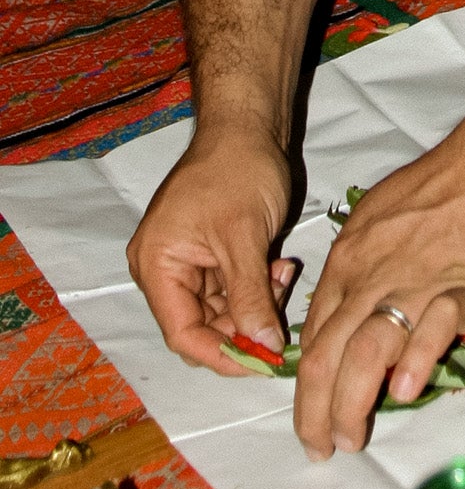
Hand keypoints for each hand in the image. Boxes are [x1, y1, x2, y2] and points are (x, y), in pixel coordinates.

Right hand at [127, 122, 293, 371]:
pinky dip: (256, 286)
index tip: (261, 363)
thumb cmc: (238, 171)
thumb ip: (250, 296)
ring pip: (222, 310)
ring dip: (255, 304)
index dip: (222, 355)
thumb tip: (263, 348)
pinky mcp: (211, 252)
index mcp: (157, 265)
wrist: (248, 125)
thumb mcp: (245, 238)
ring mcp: (188, 261)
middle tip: (282, 318)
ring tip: (282, 276)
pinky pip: (232, 287)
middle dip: (244, 327)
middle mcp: (165, 269)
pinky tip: (279, 267)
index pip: (183, 333)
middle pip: (201, 326)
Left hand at [294, 104, 464, 457]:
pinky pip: (431, 329)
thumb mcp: (380, 219)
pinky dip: (414, 364)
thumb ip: (361, 270)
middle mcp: (372, 276)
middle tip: (321, 449)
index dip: (307, 384)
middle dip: (314, 411)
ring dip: (351, 404)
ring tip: (352, 439)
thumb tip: (348, 316)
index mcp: (350, 260)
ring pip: (367, 351)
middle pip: (326, 354)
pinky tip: (404, 391)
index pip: (313, 335)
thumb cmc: (443, 186)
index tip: (312, 414)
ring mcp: (417, 283)